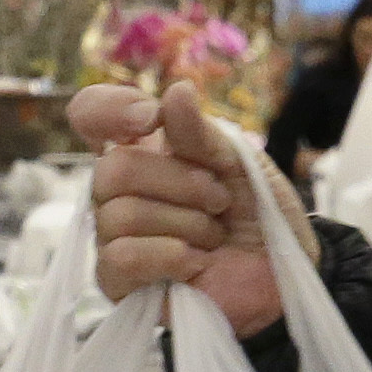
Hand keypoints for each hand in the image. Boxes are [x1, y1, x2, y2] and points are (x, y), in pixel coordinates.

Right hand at [68, 81, 296, 335]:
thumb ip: (202, 134)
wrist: (280, 276)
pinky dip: (169, 256)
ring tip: (213, 238)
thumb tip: (176, 90)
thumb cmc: (258, 216)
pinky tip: (195, 264)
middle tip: (220, 200)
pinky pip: (121, 257)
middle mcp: (119, 190)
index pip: (91, 113)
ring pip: (120, 214)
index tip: (151, 120)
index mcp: (144, 151)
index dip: (109, 109)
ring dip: (185, 224)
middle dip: (179, 183)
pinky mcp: (117, 280)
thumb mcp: (241, 164)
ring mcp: (113, 235)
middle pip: (111, 169)